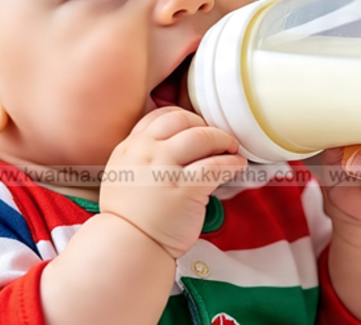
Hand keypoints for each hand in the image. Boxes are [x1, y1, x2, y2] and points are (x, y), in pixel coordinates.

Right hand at [99, 107, 246, 257]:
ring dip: (223, 139)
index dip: (185, 117)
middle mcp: (146, 152)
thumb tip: (174, 144)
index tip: (197, 126)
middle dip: (205, 126)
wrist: (129, 245)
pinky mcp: (185, 189)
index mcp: (130, 146)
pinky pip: (215, 166)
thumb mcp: (122, 173)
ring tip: (231, 149)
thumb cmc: (130, 215)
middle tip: (218, 138)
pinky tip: (238, 167)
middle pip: (183, 119)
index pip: (160, 115)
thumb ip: (143, 155)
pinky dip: (232, 164)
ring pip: (202, 137)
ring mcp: (165, 169)